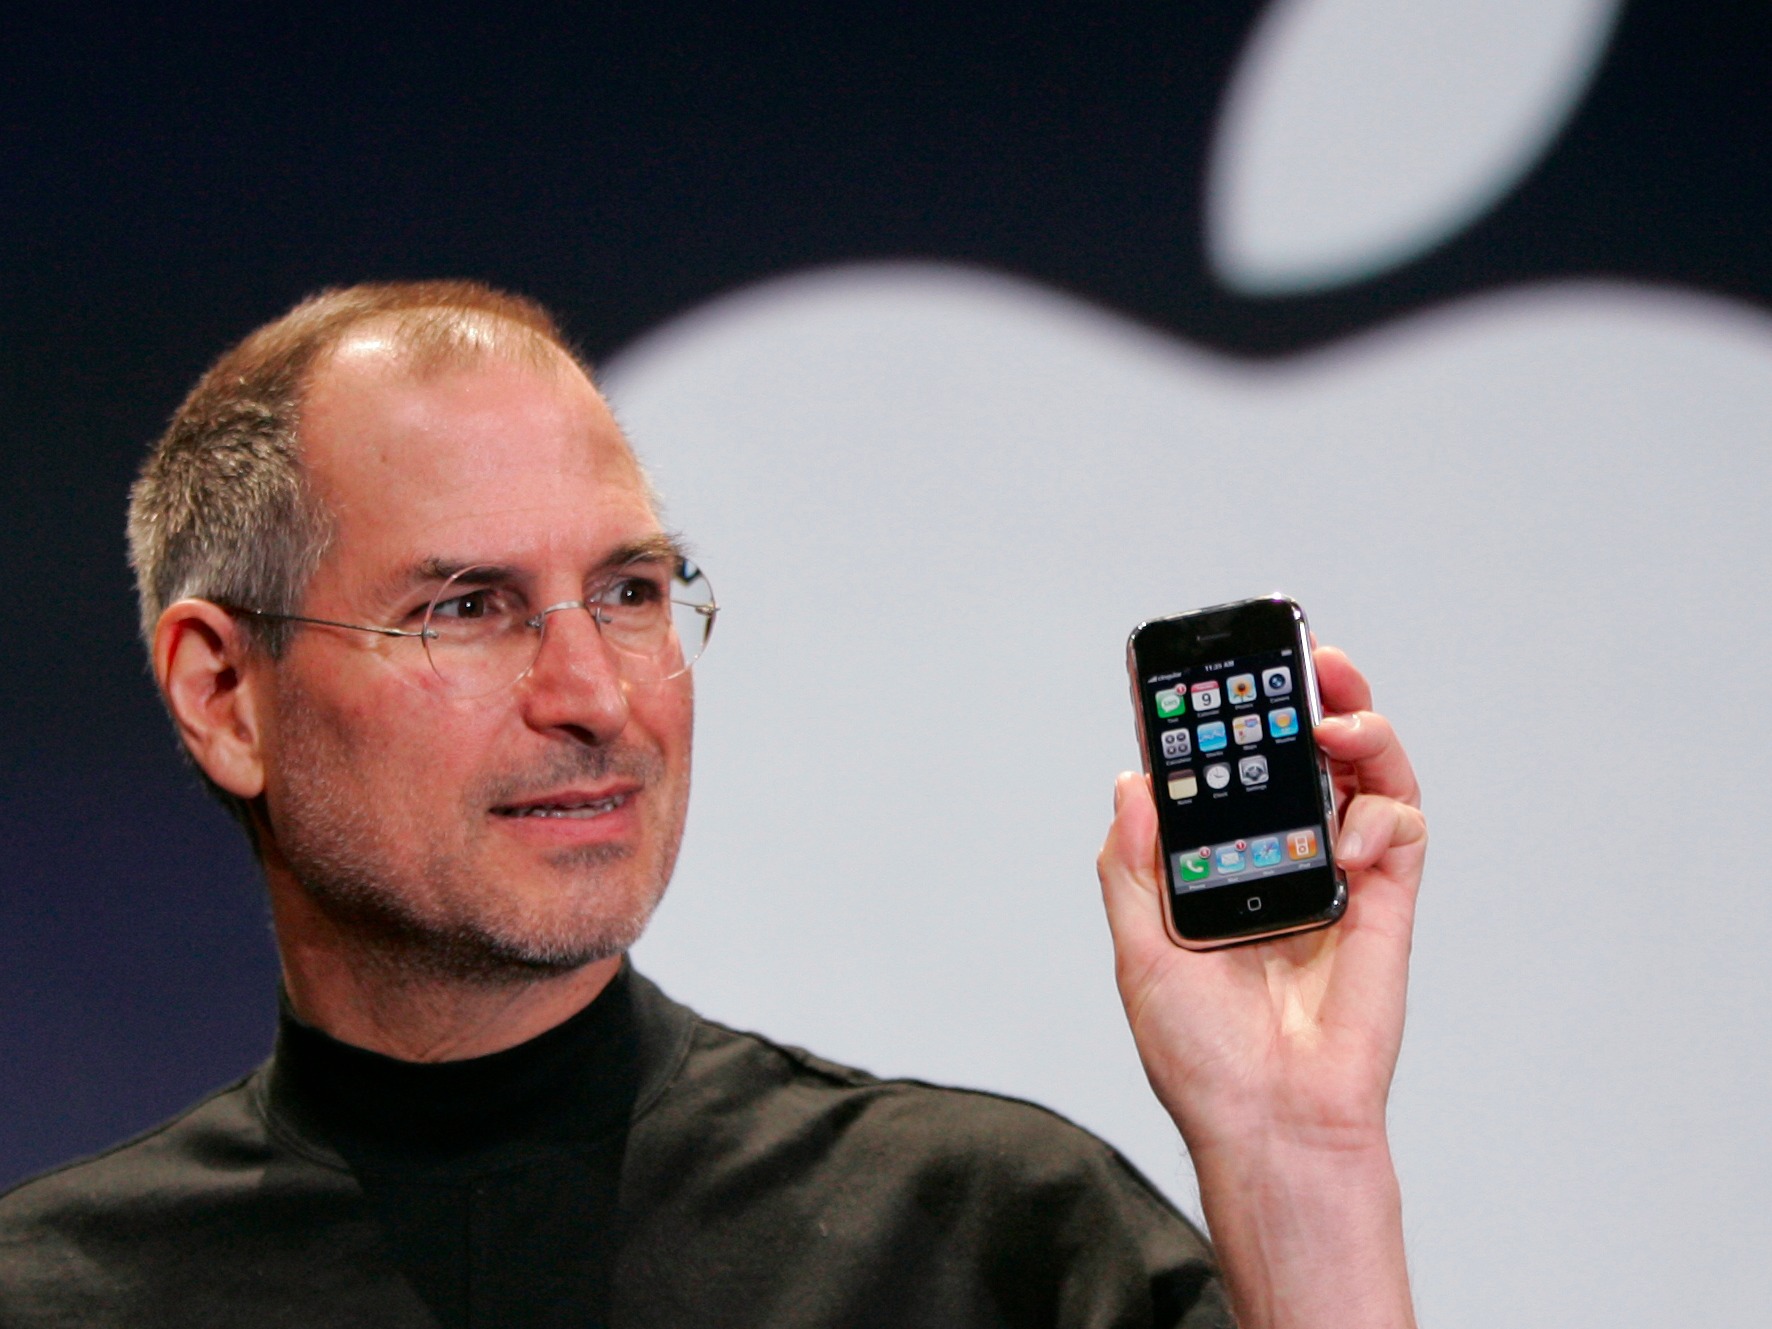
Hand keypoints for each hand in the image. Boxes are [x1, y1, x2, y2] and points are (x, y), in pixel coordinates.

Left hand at [1098, 646, 1424, 1326]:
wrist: (1270, 1125)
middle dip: (1307, 701)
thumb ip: (1134, 866)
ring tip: (1336, 713)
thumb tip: (1133, 783)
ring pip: (1363, 778)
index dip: (1228, 725)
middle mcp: (1281, 864)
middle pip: (1304, 760)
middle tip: (1302, 662)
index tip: (1215, 676)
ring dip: (1360, 729)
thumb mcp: (1140, 953)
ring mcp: (1338, 880)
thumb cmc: (1203, 1059)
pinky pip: (1400, 831)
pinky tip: (1355, 830)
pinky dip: (1384, 811)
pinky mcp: (1386, 905)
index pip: (1229, 777)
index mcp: (1220, 871)